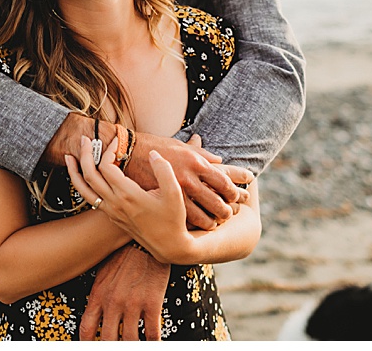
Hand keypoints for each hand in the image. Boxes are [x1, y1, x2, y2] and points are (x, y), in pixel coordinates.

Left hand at [67, 137, 193, 264]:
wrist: (169, 246)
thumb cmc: (173, 219)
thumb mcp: (174, 193)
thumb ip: (163, 170)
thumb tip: (152, 153)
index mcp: (127, 195)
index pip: (106, 166)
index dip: (108, 150)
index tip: (117, 141)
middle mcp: (114, 203)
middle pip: (89, 175)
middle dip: (85, 154)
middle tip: (86, 139)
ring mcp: (111, 211)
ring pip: (83, 190)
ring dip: (74, 171)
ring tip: (69, 157)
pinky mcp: (111, 216)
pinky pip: (89, 198)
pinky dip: (82, 184)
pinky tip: (84, 176)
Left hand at [78, 243, 169, 340]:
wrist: (144, 238)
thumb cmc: (124, 253)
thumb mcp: (103, 272)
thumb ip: (99, 294)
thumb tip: (96, 312)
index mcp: (98, 295)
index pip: (87, 328)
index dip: (87, 344)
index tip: (92, 347)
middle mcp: (113, 302)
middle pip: (108, 340)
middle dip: (109, 348)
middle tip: (113, 348)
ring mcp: (132, 303)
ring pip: (130, 340)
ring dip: (132, 346)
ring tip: (134, 346)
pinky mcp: (152, 302)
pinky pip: (152, 332)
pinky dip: (152, 342)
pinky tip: (152, 343)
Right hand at [127, 132, 253, 229]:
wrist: (128, 154)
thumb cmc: (156, 147)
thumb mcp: (181, 146)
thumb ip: (202, 154)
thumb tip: (220, 160)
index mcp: (197, 161)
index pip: (225, 177)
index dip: (237, 185)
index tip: (244, 189)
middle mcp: (191, 177)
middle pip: (220, 198)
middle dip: (230, 206)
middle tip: (234, 211)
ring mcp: (180, 191)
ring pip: (207, 212)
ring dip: (217, 219)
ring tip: (220, 221)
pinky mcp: (168, 201)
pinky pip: (190, 218)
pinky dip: (201, 224)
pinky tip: (204, 225)